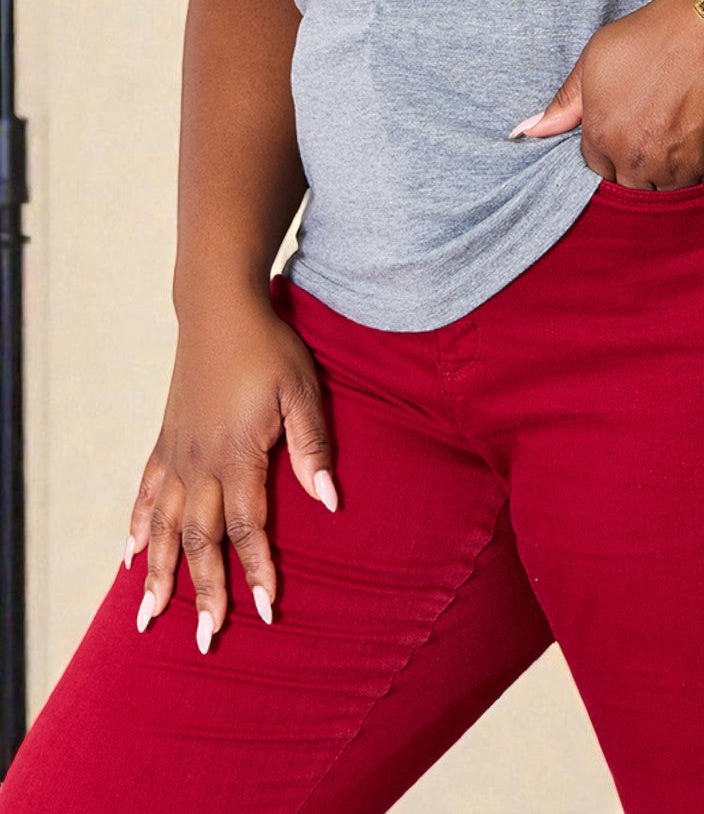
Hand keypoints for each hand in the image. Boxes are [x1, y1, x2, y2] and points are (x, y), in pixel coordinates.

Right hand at [126, 290, 337, 652]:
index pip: (248, 528)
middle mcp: (200, 464)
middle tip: (206, 642)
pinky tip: (126, 559)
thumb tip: (329, 502)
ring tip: (148, 619)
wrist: (220, 309)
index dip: (258, 571)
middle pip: (200, 541)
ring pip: (162, 528)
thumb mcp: (303, 390)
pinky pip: (145, 493)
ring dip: (157, 575)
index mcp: (237, 456)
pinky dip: (135, 528)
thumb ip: (312, 447)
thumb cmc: (270, 348)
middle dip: (204, 593)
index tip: (267, 611)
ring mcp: (177, 454)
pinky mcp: (165, 440)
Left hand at [509, 0, 703, 187]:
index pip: (597, 172)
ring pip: (669, 193)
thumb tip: (525, 131)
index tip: (628, 135)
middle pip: (632, 189)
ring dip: (672, 176)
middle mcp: (637, 157)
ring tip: (680, 141)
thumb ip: (564, 101)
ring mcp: (679, 163)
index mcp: (603, 134)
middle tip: (656, 139)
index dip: (612, 155)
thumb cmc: (654, 34)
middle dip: (639, 172)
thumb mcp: (597, 56)